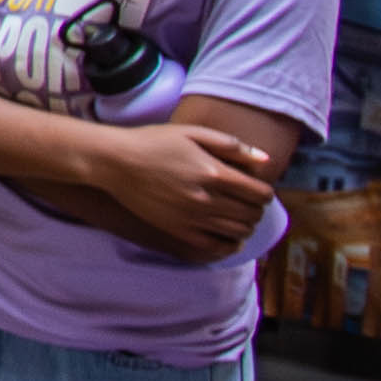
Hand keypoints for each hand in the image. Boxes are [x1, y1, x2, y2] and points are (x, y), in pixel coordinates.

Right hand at [89, 116, 282, 259]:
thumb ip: (231, 145)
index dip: (265, 192)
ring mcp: (193, 218)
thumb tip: (265, 160)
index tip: (256, 188)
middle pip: (252, 214)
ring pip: (239, 232)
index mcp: (214, 172)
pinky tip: (228, 236)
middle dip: (257, 209)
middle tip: (248, 202)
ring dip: (246, 225)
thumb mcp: (191, 133)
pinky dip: (230, 244)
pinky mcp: (179, 231)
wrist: (115, 162)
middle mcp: (207, 199)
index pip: (260, 193)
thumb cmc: (153, 142)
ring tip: (238, 216)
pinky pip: (217, 247)